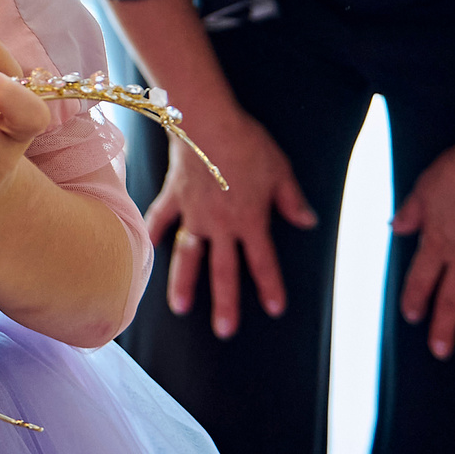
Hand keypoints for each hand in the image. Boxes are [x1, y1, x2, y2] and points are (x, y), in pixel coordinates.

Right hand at [144, 103, 315, 338]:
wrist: (208, 122)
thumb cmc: (248, 144)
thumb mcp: (280, 171)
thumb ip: (292, 201)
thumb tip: (307, 221)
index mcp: (251, 221)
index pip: (263, 262)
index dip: (270, 286)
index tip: (274, 309)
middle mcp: (221, 225)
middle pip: (223, 271)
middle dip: (225, 303)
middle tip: (225, 331)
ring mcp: (193, 214)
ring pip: (188, 256)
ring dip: (184, 283)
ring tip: (182, 308)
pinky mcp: (174, 197)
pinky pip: (161, 219)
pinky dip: (153, 234)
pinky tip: (147, 250)